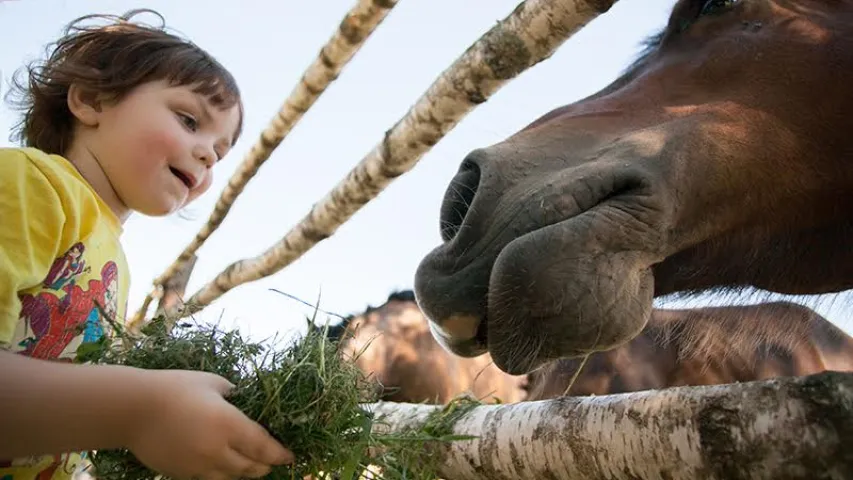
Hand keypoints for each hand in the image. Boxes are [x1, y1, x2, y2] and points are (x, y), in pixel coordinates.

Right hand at [126, 369, 293, 479]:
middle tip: (272, 461)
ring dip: (245, 473)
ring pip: (231, 478)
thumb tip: (246, 403)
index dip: (280, 454)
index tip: (290, 456)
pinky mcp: (182, 474)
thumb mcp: (213, 383)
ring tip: (251, 466)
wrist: (132, 409)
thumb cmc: (174, 387)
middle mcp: (217, 450)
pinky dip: (222, 475)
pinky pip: (209, 479)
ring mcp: (198, 465)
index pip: (264, 448)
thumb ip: (234, 396)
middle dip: (265, 466)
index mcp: (229, 424)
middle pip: (251, 468)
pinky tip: (223, 466)